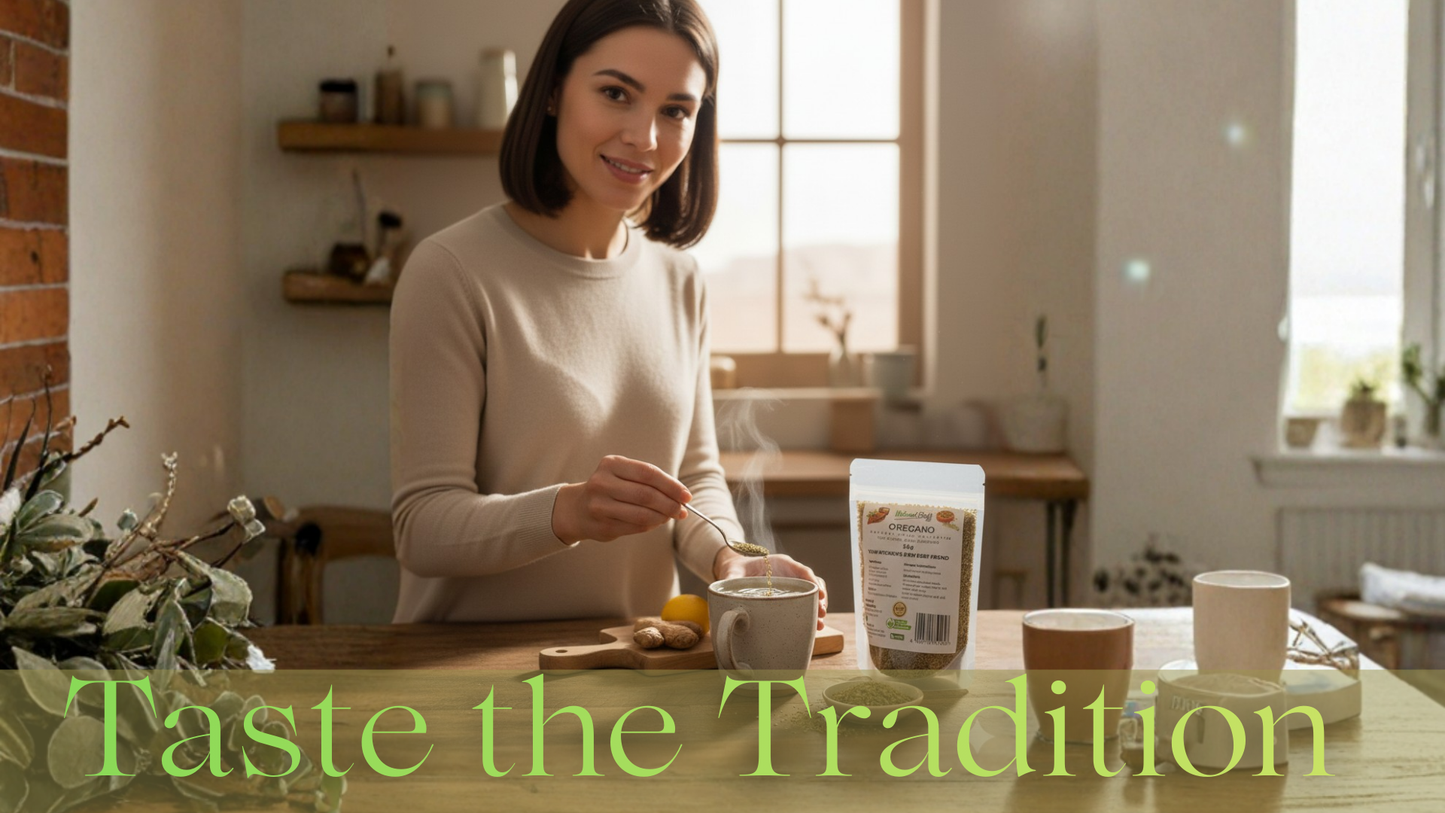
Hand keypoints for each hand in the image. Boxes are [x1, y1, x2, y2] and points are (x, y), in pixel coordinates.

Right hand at [552, 455, 690, 543]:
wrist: (577, 509)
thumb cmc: (610, 489)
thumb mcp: (624, 475)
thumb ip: (649, 481)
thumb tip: (681, 497)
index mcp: (611, 464)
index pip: (648, 473)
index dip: (671, 485)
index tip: (687, 495)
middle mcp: (602, 483)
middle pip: (646, 495)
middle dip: (670, 504)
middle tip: (682, 511)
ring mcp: (600, 506)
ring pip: (642, 514)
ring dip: (662, 517)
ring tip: (671, 516)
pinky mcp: (602, 526)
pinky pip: (635, 527)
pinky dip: (651, 525)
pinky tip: (656, 522)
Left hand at [713, 548, 827, 630]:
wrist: (734, 571)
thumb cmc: (734, 570)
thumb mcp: (731, 574)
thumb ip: (730, 581)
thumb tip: (726, 595)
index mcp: (780, 564)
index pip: (803, 571)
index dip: (813, 582)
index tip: (820, 595)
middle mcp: (789, 574)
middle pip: (812, 584)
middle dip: (819, 599)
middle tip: (822, 615)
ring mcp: (791, 586)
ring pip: (811, 595)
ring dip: (818, 609)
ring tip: (820, 625)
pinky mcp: (789, 597)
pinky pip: (803, 603)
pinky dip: (809, 614)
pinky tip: (813, 627)